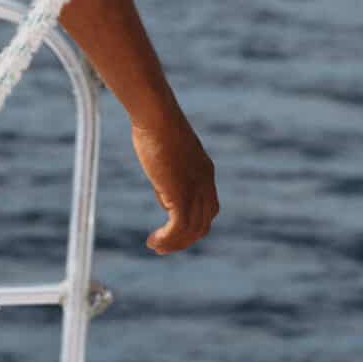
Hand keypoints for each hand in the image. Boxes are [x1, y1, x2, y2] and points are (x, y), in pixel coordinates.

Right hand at [131, 111, 217, 253]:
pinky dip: (167, 239)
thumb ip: (171, 175)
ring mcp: (195, 189)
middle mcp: (205, 183)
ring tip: (155, 246)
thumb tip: (165, 194)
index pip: (208, 208)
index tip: (173, 230)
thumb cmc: (156, 126)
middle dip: (184, 239)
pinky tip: (153, 241)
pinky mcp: (181, 193)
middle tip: (163, 246)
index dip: (193, 223)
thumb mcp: (168, 154)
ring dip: (174, 243)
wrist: (157, 115)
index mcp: (205, 172)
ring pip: (192, 230)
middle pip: (203, 224)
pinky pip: (179, 228)